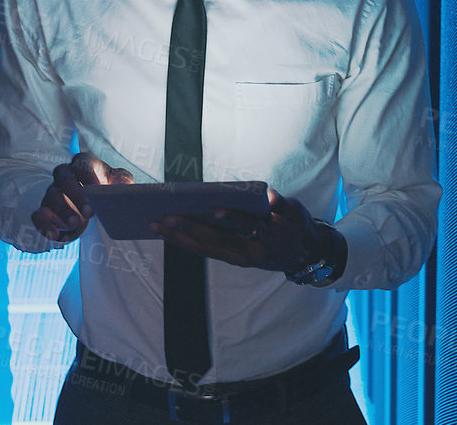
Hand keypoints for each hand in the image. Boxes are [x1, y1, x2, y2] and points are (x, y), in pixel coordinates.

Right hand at [30, 151, 134, 244]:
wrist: (91, 200)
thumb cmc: (105, 186)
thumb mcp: (118, 180)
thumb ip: (122, 180)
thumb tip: (122, 187)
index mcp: (83, 163)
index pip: (83, 163)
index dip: (89, 176)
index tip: (99, 189)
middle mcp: (65, 174)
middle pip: (65, 179)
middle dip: (76, 195)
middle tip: (90, 212)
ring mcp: (53, 191)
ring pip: (52, 196)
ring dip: (63, 211)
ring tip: (76, 223)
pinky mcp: (45, 209)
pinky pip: (38, 215)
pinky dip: (44, 224)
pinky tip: (54, 235)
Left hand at [152, 189, 334, 273]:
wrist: (301, 255)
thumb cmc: (295, 225)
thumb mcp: (297, 212)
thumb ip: (283, 204)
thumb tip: (270, 196)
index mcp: (270, 235)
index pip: (248, 225)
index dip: (232, 218)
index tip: (214, 209)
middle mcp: (251, 251)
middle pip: (218, 240)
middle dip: (191, 228)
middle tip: (166, 216)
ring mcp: (239, 258)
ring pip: (205, 249)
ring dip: (179, 238)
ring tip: (155, 225)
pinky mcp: (231, 259)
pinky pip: (204, 252)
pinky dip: (184, 243)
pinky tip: (166, 233)